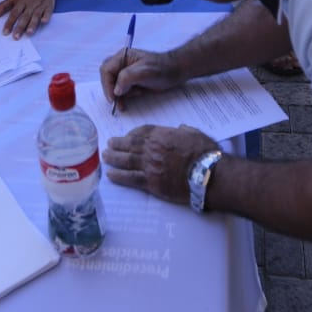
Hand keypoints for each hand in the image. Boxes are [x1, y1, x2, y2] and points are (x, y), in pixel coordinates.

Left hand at [0, 0, 54, 38]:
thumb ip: (4, 5)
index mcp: (20, 2)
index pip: (14, 14)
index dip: (9, 23)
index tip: (5, 33)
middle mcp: (29, 5)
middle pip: (24, 17)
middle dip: (20, 27)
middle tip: (16, 37)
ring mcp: (39, 5)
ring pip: (35, 16)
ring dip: (32, 24)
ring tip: (29, 33)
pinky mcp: (49, 6)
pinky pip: (48, 12)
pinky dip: (46, 16)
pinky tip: (44, 21)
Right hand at [99, 47, 185, 106]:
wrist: (175, 72)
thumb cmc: (161, 69)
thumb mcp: (144, 71)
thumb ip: (127, 77)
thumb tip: (116, 90)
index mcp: (122, 56)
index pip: (106, 70)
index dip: (107, 85)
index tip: (112, 98)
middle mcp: (122, 64)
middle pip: (107, 78)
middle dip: (111, 91)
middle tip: (116, 103)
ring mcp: (126, 73)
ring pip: (113, 86)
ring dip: (118, 96)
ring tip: (124, 105)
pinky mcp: (131, 82)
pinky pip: (121, 91)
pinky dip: (124, 98)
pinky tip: (130, 100)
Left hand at [104, 124, 218, 204]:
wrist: (207, 174)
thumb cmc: (205, 153)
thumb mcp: (194, 134)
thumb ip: (184, 131)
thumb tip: (180, 129)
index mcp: (162, 136)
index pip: (142, 132)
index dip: (132, 133)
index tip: (126, 136)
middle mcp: (152, 149)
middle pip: (129, 145)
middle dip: (117, 144)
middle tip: (108, 144)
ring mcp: (150, 166)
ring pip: (126, 161)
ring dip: (113, 158)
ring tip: (105, 157)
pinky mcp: (151, 183)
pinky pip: (130, 178)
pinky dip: (119, 176)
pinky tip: (110, 175)